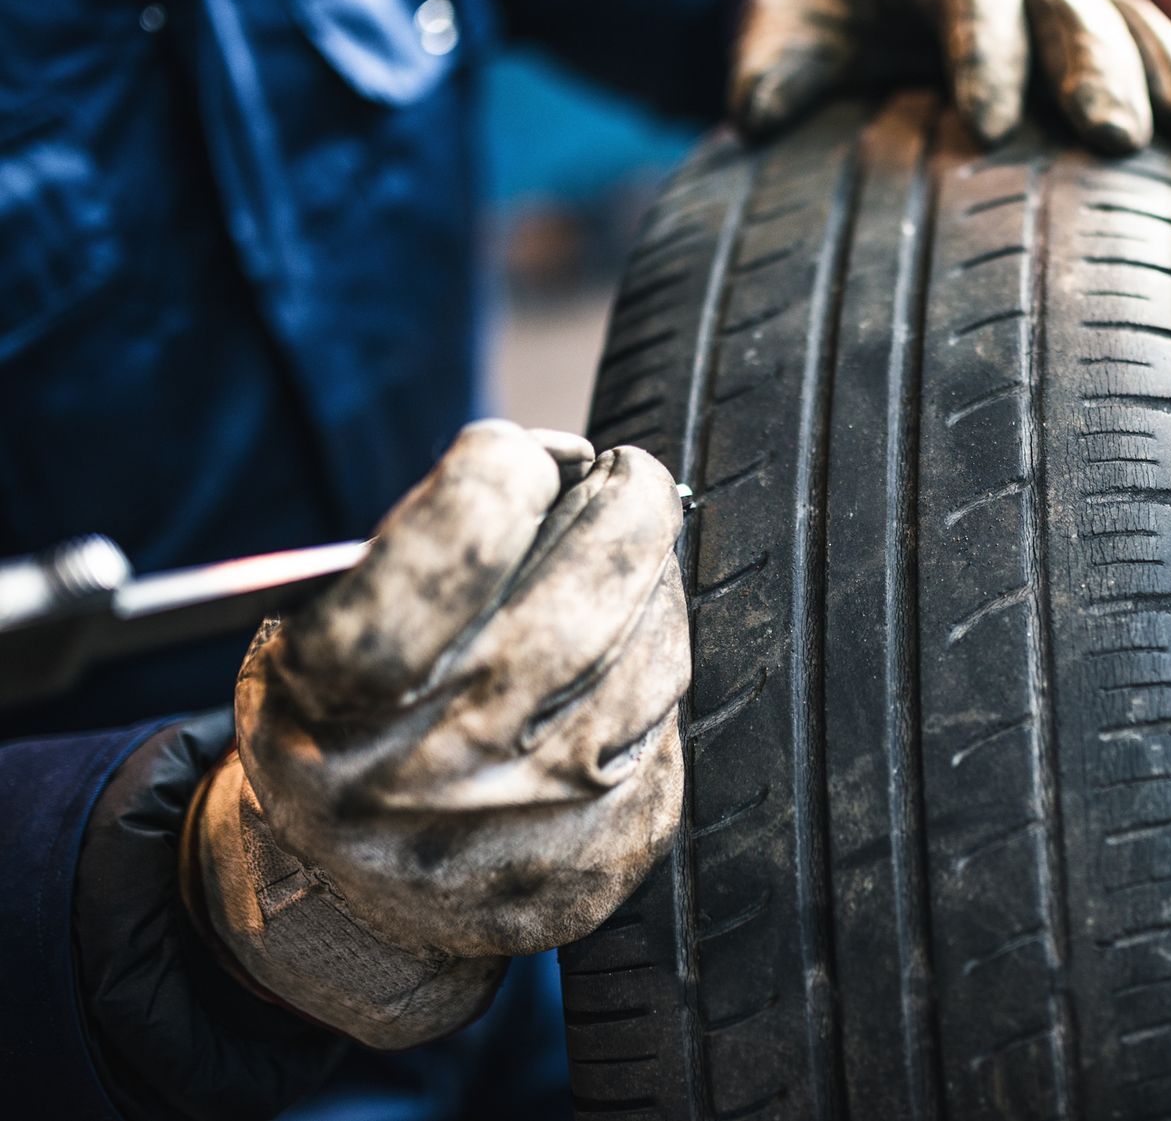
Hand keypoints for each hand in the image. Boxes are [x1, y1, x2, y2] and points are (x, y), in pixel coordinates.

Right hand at [184, 421, 688, 1048]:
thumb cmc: (343, 721)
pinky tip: (619, 666)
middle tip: (626, 477)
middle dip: (626, 502)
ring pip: (654, 646)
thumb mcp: (314, 622)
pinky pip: (671, 722)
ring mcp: (534, 816)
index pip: (465, 530)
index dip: (506, 466)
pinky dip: (654, 673)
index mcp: (339, 689)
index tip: (515, 456)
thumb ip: (423, 537)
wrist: (350, 899)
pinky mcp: (607, 851)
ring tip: (617, 574)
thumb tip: (563, 461)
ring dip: (650, 588)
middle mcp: (441, 759)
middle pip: (590, 582)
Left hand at [730, 0, 1170, 155]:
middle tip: (1112, 140)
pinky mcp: (1102, 35)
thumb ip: (770, 62)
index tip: (983, 126)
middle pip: (1067, 0)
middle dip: (1095, 67)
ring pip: (1133, 18)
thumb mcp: (781, 30)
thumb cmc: (823, 24)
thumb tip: (758, 107)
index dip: (980, 49)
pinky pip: (1168, 49)